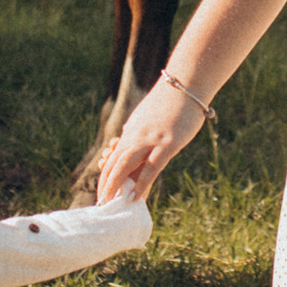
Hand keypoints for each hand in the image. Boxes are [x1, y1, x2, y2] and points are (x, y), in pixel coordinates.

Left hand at [96, 73, 205, 202]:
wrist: (185, 84)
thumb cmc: (171, 101)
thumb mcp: (147, 115)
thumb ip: (138, 130)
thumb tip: (129, 140)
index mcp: (132, 130)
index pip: (114, 156)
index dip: (107, 175)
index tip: (103, 190)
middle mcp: (136, 135)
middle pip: (115, 162)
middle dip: (105, 184)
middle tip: (101, 202)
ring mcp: (151, 140)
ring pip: (125, 165)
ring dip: (114, 185)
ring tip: (108, 202)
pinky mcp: (168, 144)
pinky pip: (151, 167)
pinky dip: (141, 183)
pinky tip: (135, 197)